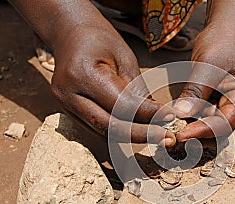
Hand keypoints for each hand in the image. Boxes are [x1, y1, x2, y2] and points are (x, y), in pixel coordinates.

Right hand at [50, 23, 175, 145]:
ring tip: (158, 136)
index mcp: (82, 74)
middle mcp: (68, 94)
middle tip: (167, 137)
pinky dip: (119, 133)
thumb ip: (139, 90)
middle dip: (142, 134)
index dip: (149, 115)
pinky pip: (97, 130)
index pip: (121, 105)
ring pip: (103, 133)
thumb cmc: (101, 40)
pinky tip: (139, 132)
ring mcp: (64, 106)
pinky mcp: (68, 113)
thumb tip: (159, 117)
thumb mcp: (126, 59)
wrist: (70, 34)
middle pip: (109, 126)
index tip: (171, 117)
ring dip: (132, 138)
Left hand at [174, 22, 234, 141]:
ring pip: (206, 125)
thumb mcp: (208, 66)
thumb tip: (180, 114)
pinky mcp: (212, 102)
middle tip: (174, 132)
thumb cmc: (223, 42)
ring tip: (172, 124)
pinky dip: (188, 117)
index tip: (182, 134)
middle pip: (217, 130)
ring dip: (191, 126)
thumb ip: (196, 91)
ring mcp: (224, 105)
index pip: (224, 124)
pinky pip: (200, 115)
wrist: (224, 29)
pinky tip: (175, 115)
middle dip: (197, 133)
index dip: (203, 131)